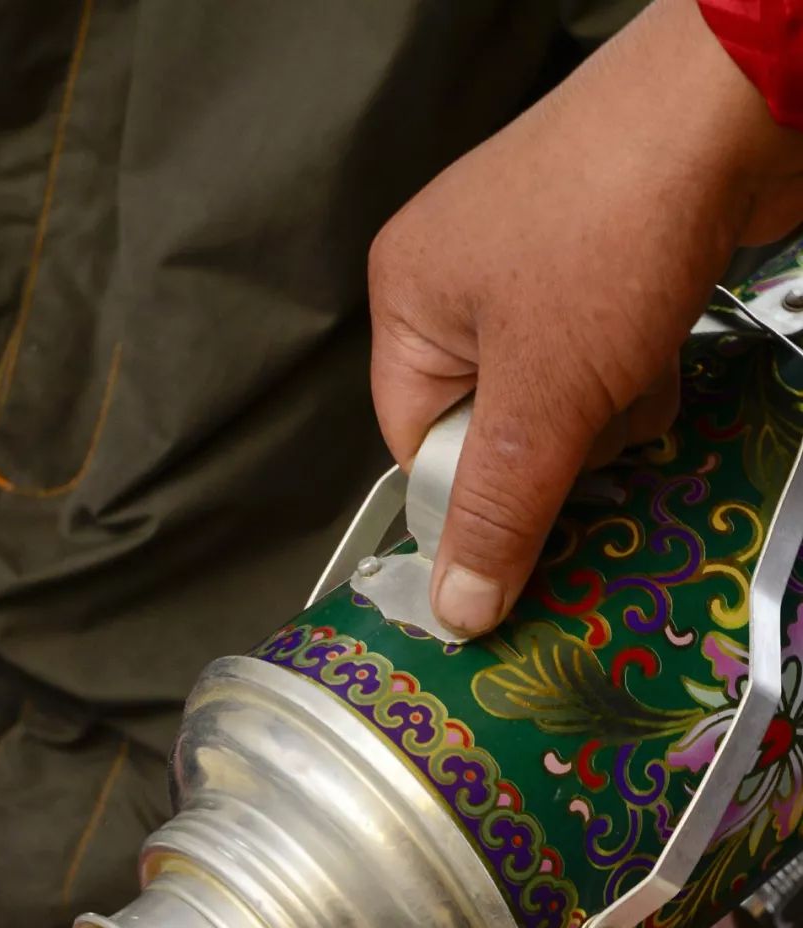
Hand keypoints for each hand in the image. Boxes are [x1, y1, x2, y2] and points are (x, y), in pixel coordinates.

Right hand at [369, 0, 802, 637]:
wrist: (736, 102)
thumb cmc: (620, 220)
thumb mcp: (546, 395)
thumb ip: (501, 510)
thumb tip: (458, 608)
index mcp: (408, 301)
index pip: (418, 448)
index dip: (476, 493)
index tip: (528, 519)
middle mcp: (459, 282)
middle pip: (491, 433)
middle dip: (556, 444)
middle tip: (590, 410)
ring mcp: (534, 272)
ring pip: (555, 408)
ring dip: (606, 412)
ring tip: (635, 364)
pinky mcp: (601, 268)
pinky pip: (600, 367)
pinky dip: (635, 375)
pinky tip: (660, 344)